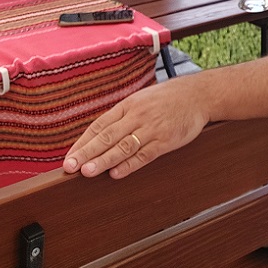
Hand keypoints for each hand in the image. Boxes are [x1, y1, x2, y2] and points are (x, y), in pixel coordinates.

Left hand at [63, 79, 207, 179]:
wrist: (197, 95)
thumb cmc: (167, 99)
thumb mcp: (141, 100)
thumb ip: (123, 117)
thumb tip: (100, 136)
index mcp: (127, 105)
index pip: (99, 125)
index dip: (82, 143)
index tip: (69, 158)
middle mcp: (136, 116)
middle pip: (107, 136)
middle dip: (87, 153)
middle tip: (70, 167)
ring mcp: (151, 128)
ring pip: (123, 146)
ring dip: (104, 160)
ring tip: (87, 172)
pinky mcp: (166, 140)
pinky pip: (145, 154)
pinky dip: (130, 164)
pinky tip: (117, 173)